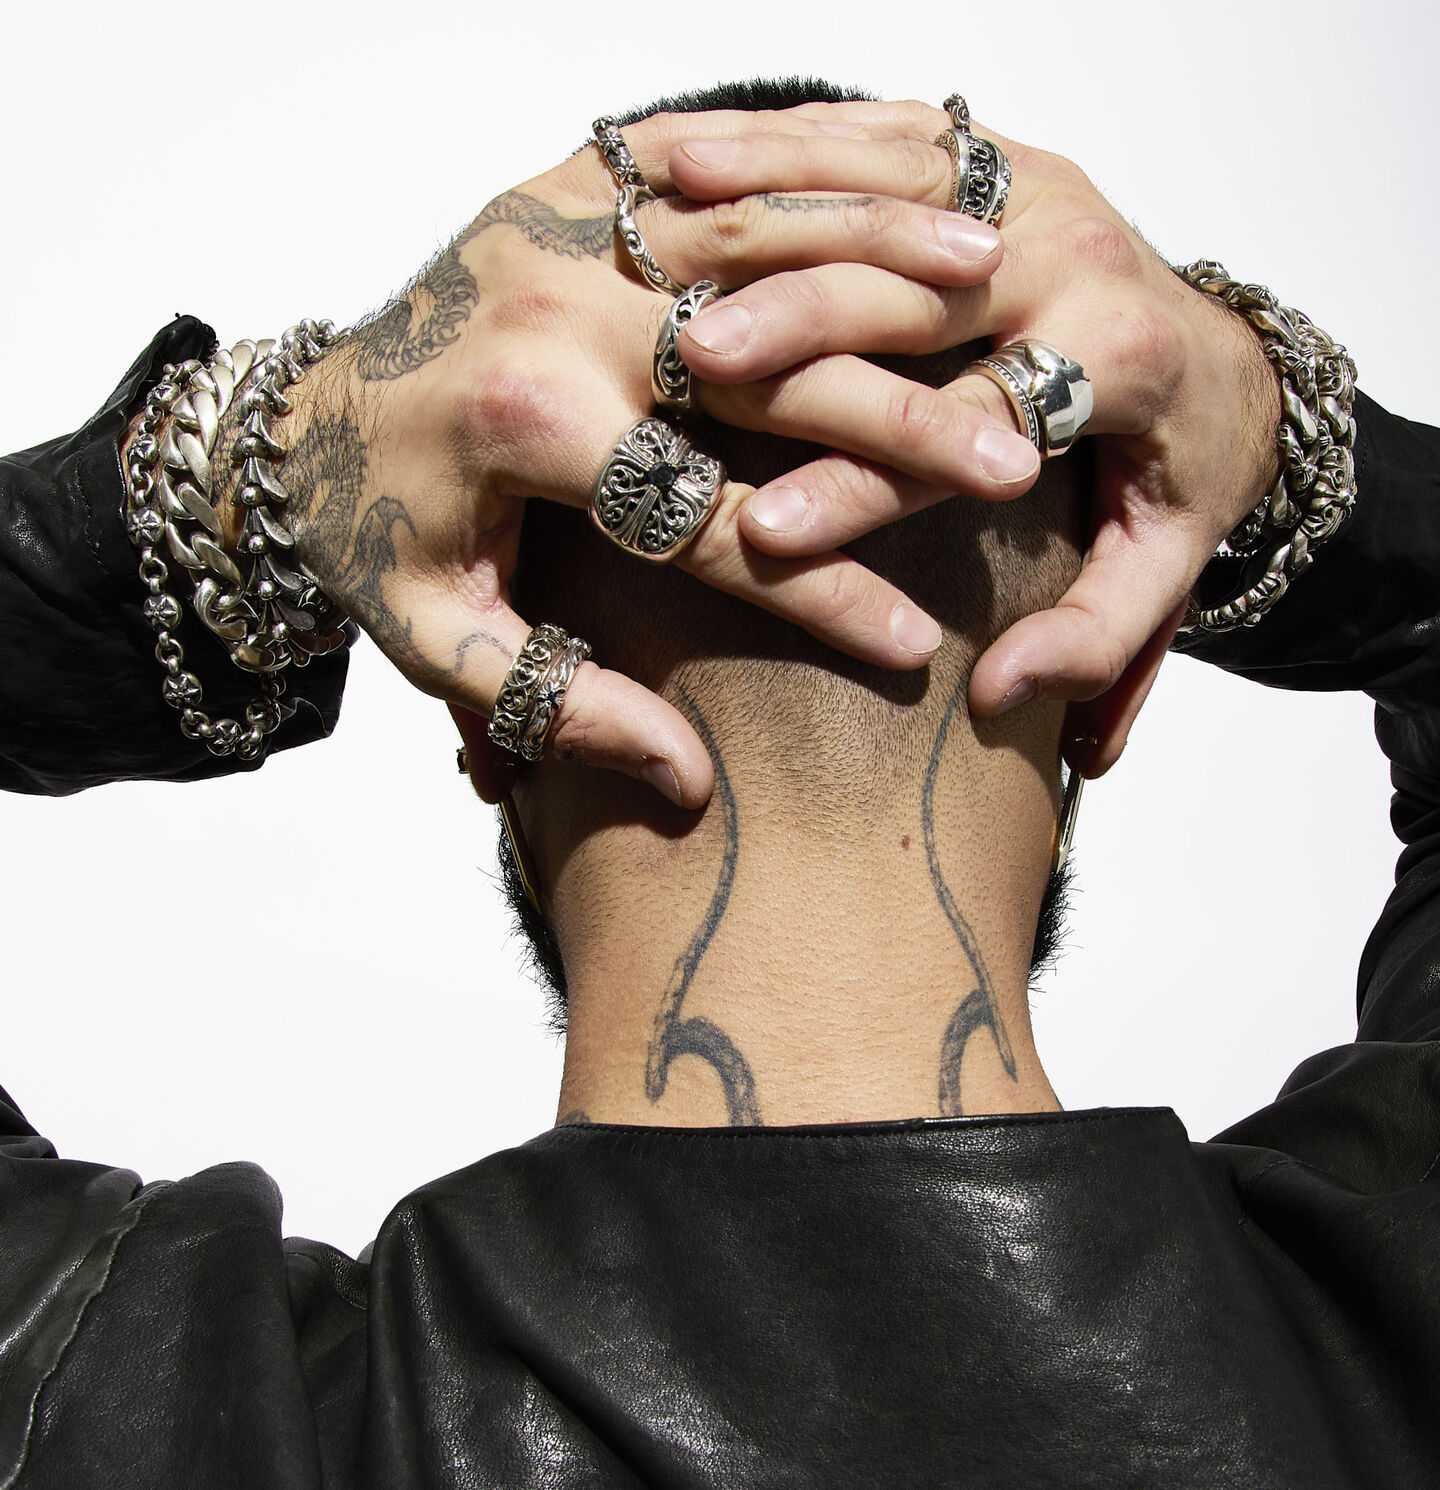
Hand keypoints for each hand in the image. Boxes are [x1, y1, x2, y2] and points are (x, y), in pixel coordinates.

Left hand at [273, 103, 1019, 805]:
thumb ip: (556, 704)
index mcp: (524, 429)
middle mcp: (551, 312)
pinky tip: (898, 190)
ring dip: (882, 263)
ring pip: (757, 242)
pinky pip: (708, 167)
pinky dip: (811, 178)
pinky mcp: (564, 182)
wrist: (297, 421)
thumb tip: (685, 777)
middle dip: (894, 421)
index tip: (911, 650)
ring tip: (998, 285)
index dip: (814, 591)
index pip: (703, 522)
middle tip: (1011, 468)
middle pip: (761, 371)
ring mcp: (559, 228)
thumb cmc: (376, 540)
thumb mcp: (437, 641)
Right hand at [671, 109, 1281, 774]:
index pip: (975, 416)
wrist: (1238, 362)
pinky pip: (881, 131)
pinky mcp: (997, 154)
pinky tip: (692, 155)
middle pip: (914, 284)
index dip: (869, 480)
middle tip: (690, 360)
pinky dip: (785, 137)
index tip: (772, 534)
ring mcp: (1034, 187)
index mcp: (1120, 353)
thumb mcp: (1168, 566)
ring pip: (883, 183)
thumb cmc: (1184, 472)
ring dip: (769, 200)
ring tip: (658, 224)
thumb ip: (1095, 638)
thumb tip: (1001, 693)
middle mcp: (1076, 250)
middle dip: (795, 322)